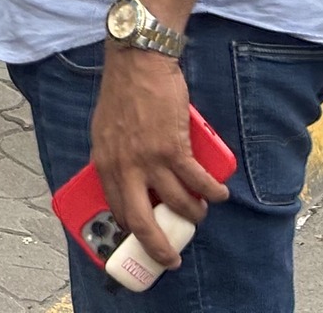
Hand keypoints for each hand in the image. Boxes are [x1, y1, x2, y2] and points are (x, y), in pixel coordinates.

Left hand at [91, 48, 227, 267]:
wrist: (137, 65)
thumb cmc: (123, 94)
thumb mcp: (106, 131)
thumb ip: (116, 157)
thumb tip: (129, 181)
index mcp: (104, 162)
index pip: (116, 208)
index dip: (131, 230)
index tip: (144, 242)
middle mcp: (124, 166)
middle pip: (140, 220)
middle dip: (158, 246)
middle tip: (171, 258)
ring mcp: (149, 159)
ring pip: (178, 203)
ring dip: (194, 213)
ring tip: (200, 211)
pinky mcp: (174, 149)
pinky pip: (199, 183)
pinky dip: (212, 193)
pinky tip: (218, 194)